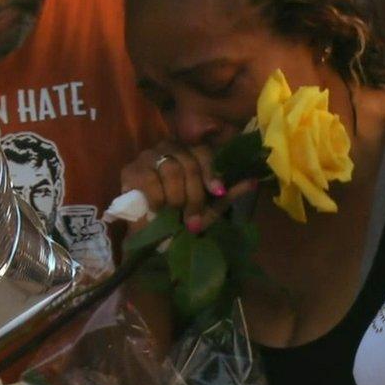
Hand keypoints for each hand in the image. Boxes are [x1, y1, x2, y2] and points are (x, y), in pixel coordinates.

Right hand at [120, 140, 257, 232]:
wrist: (150, 236)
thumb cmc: (181, 217)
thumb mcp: (208, 208)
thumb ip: (227, 194)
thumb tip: (254, 181)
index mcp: (189, 153)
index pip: (203, 152)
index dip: (211, 172)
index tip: (217, 192)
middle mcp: (169, 148)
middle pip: (188, 162)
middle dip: (194, 194)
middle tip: (192, 218)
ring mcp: (148, 156)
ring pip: (171, 169)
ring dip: (176, 197)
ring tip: (174, 213)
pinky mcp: (130, 169)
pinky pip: (150, 179)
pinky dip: (157, 198)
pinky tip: (157, 209)